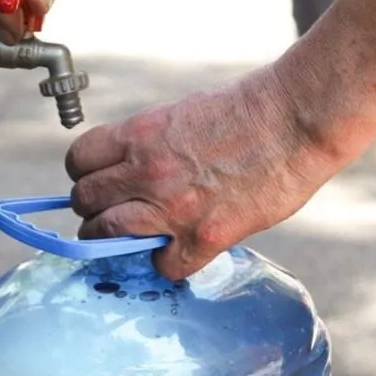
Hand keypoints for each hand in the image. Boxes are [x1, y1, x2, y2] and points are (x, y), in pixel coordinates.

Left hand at [66, 67, 338, 279]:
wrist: (296, 119)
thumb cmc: (250, 108)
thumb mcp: (181, 112)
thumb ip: (149, 143)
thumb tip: (131, 167)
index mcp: (139, 135)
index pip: (78, 160)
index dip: (85, 174)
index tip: (98, 181)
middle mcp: (145, 172)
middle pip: (85, 201)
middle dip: (93, 209)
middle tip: (110, 213)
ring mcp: (170, 207)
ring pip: (106, 235)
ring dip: (113, 240)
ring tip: (130, 238)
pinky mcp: (202, 237)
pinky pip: (163, 267)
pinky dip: (167, 264)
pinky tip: (178, 252)